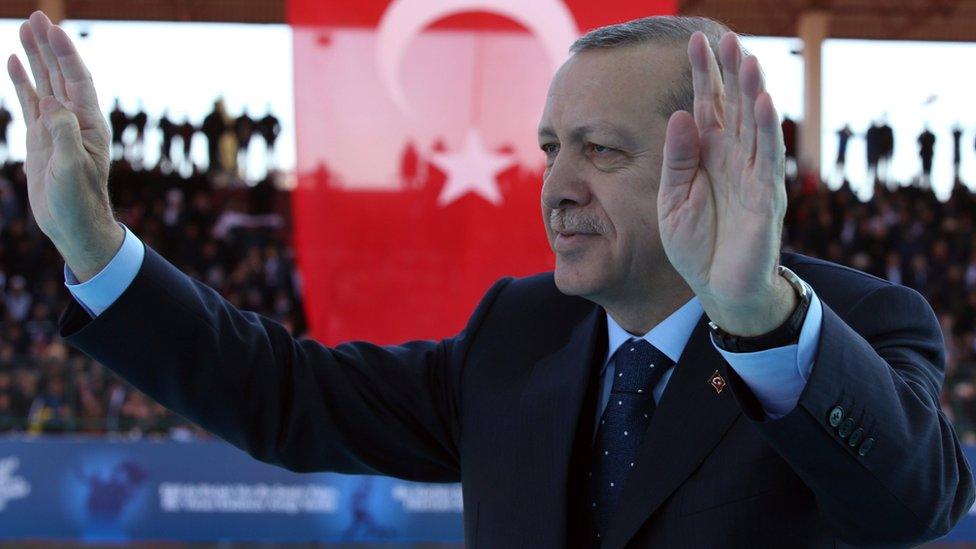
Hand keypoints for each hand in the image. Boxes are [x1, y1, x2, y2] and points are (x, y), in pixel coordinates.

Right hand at [7, 11, 118, 278]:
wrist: (74, 225)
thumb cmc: (79, 201)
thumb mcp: (72, 169)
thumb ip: (64, 136)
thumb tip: (52, 105)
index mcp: (89, 124)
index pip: (77, 79)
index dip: (64, 53)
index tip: (50, 28)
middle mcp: (75, 120)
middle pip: (60, 74)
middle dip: (49, 46)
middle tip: (36, 16)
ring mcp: (57, 127)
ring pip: (45, 83)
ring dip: (36, 57)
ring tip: (24, 30)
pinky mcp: (41, 137)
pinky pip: (30, 102)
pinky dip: (23, 81)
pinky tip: (14, 63)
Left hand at [657, 31, 790, 334]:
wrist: (717, 288)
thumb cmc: (695, 244)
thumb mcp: (673, 200)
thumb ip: (677, 160)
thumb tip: (680, 115)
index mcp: (706, 155)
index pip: (705, 105)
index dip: (703, 75)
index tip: (694, 42)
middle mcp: (732, 157)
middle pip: (733, 106)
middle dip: (730, 72)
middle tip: (726, 39)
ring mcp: (752, 173)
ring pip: (754, 125)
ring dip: (752, 92)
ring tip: (747, 60)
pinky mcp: (765, 195)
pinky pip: (767, 158)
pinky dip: (765, 130)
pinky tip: (762, 103)